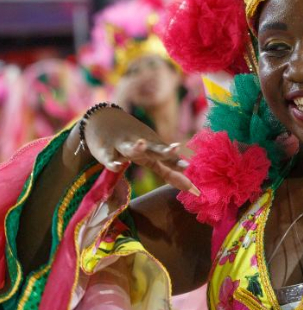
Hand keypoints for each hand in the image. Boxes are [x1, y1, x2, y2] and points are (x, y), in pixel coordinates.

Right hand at [78, 106, 197, 193]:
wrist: (103, 120)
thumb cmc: (134, 143)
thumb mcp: (151, 158)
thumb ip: (169, 173)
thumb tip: (192, 190)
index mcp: (154, 147)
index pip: (168, 156)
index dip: (177, 162)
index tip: (188, 167)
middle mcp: (141, 145)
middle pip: (154, 148)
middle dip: (165, 150)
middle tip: (175, 148)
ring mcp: (123, 145)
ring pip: (130, 148)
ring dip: (137, 147)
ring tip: (142, 143)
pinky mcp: (105, 150)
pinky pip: (108, 157)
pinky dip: (112, 161)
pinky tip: (116, 165)